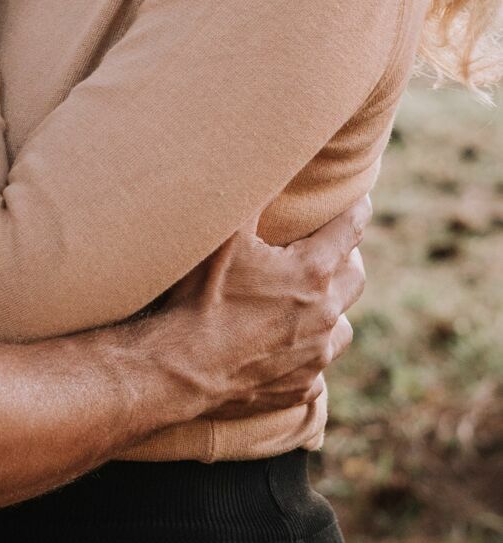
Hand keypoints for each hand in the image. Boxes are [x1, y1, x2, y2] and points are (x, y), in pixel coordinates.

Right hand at [124, 196, 369, 431]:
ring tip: (314, 298)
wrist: (181, 367)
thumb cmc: (201, 297)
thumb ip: (248, 194)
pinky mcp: (300, 386)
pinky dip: (309, 351)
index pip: (350, 229)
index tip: (361, 199)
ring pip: (343, 325)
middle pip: (355, 276)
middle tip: (333, 247)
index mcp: (312, 271)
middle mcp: (324, 313)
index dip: (356, 209)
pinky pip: (318, 366)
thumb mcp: (222, 235)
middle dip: (348, 257)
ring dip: (333, 308)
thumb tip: (261, 156)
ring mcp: (315, 354)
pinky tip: (289, 345)